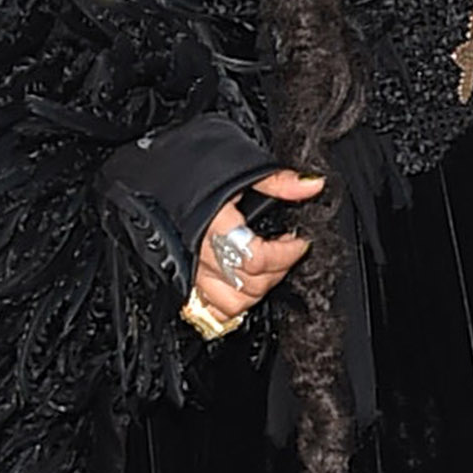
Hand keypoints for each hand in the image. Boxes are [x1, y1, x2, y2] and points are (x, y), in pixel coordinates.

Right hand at [190, 169, 324, 323]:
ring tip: (267, 269)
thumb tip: (313, 186)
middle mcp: (200, 251)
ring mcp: (191, 267)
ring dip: (256, 291)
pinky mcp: (185, 275)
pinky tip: (243, 287)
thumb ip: (279, 182)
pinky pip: (209, 307)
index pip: (258, 258)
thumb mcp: (243, 165)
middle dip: (277, 270)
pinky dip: (230, 304)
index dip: (287, 254)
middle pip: (248, 284)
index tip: (300, 241)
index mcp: (215, 225)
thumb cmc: (194, 166)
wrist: (160, 166)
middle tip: (286, 251)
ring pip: (230, 303)